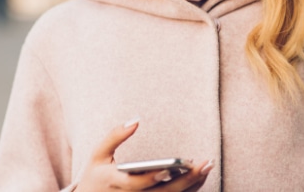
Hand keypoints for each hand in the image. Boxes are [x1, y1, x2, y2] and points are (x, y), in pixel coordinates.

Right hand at [74, 118, 213, 190]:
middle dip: (185, 181)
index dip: (150, 178)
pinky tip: (199, 177)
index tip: (167, 169)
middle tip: (205, 164)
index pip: (134, 184)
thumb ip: (114, 136)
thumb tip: (135, 120)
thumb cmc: (95, 176)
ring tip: (207, 167)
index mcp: (114, 184)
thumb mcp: (97, 154)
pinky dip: (186, 191)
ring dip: (191, 186)